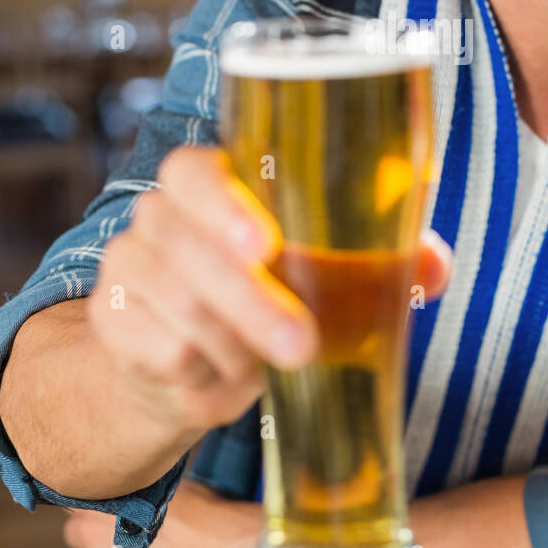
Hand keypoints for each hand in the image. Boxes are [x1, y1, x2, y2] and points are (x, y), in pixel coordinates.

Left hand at [63, 480, 259, 547]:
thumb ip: (133, 486)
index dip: (91, 498)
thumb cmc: (198, 514)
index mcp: (101, 508)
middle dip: (91, 528)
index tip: (105, 499)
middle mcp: (91, 540)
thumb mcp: (163, 485)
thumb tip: (126, 479)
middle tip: (120, 524)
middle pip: (74, 532)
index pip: (74, 500)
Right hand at [87, 144, 452, 441]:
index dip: (223, 205)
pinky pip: (165, 354)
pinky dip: (206, 375)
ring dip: (237, 348)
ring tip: (268, 363)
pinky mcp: (112, 325)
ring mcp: (127, 270)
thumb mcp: (320, 272)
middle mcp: (157, 217)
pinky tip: (223, 374)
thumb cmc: (266, 294)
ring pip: (180, 312)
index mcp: (206, 183)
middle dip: (252, 303)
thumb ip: (379, 261)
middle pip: (188, 251)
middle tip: (304, 346)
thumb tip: (434, 266)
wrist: (181, 359)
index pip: (193, 172)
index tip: (265, 244)